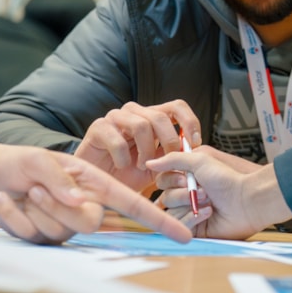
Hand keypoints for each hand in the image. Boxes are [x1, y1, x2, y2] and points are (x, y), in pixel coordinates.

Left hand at [0, 142, 191, 244]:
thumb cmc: (21, 163)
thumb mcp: (39, 160)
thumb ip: (60, 179)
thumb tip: (82, 203)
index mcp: (94, 184)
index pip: (132, 203)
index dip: (157, 220)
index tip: (184, 235)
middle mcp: (84, 207)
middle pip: (88, 222)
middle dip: (57, 206)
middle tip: (35, 188)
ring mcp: (63, 226)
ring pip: (58, 231)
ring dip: (31, 208)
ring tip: (19, 192)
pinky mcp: (40, 239)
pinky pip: (28, 235)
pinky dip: (9, 214)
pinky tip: (2, 201)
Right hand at [74, 100, 202, 193]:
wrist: (96, 185)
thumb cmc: (127, 175)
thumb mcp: (158, 167)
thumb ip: (174, 159)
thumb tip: (195, 156)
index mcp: (151, 117)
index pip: (177, 107)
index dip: (189, 122)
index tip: (195, 144)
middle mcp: (134, 112)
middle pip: (160, 116)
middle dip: (169, 142)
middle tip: (167, 163)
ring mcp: (115, 117)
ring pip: (141, 125)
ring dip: (146, 152)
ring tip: (142, 167)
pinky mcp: (98, 128)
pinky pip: (117, 139)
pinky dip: (124, 158)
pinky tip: (122, 167)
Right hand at [147, 147, 291, 238]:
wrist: (246, 199)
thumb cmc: (228, 178)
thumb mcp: (199, 159)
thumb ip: (172, 159)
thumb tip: (150, 162)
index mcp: (187, 177)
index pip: (162, 181)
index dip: (171, 180)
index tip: (185, 177)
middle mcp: (187, 195)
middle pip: (164, 197)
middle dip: (182, 194)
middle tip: (203, 190)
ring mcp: (191, 212)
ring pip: (170, 213)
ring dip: (189, 205)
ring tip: (208, 201)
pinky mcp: (195, 229)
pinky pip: (181, 227)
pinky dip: (192, 219)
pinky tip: (208, 213)